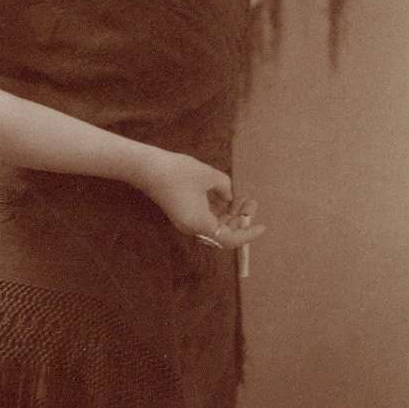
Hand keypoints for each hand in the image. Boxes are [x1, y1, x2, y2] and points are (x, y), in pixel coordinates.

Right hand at [139, 150, 265, 251]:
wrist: (147, 168)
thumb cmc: (178, 172)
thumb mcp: (209, 176)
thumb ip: (225, 187)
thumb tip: (229, 197)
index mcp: (200, 224)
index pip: (230, 239)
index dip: (248, 234)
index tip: (261, 227)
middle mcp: (193, 228)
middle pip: (223, 233)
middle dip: (239, 219)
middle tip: (251, 203)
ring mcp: (186, 222)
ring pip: (215, 226)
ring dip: (229, 215)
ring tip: (242, 198)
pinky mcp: (182, 214)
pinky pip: (205, 219)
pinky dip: (218, 211)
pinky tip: (226, 196)